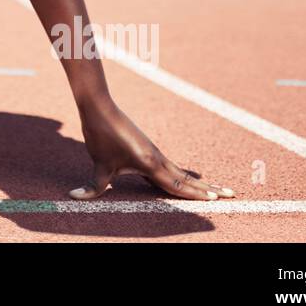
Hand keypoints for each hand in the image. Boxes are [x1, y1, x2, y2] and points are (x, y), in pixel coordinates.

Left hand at [70, 97, 234, 200]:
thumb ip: (93, 186)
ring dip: (198, 182)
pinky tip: (185, 177)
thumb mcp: (98, 164)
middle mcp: (157, 158)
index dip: (196, 194)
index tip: (217, 199)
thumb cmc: (101, 134)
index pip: (177, 184)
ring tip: (217, 189)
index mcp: (150, 163)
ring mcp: (153, 152)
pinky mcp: (147, 148)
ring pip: (180, 171)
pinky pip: (169, 166)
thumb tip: (74, 198)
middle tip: (231, 194)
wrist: (99, 105)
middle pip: (187, 178)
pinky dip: (182, 174)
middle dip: (208, 189)